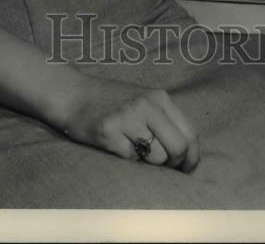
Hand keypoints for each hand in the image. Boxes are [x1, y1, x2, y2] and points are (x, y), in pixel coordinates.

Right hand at [60, 73, 199, 171]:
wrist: (73, 94)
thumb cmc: (112, 101)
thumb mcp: (144, 101)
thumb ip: (164, 120)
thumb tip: (187, 154)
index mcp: (159, 98)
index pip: (190, 133)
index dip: (192, 157)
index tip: (186, 168)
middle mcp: (147, 105)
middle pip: (178, 147)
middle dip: (175, 165)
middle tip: (164, 168)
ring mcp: (127, 118)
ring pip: (157, 157)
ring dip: (149, 163)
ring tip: (135, 151)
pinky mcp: (109, 132)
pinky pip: (131, 159)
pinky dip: (128, 160)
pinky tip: (117, 147)